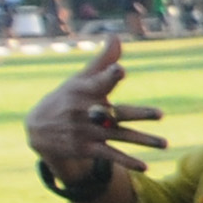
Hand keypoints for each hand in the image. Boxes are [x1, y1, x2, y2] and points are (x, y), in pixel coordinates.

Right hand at [26, 43, 165, 181]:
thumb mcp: (80, 78)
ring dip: (143, 140)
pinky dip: (126, 161)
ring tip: (165, 144)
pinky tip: (145, 166)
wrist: (37, 128)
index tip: (120, 70)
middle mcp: (88, 112)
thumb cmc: (66, 97)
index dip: (110, 76)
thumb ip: (103, 61)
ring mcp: (87, 131)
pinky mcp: (87, 148)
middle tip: (160, 114)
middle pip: (117, 112)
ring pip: (120, 135)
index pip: (100, 81)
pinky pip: (110, 155)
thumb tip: (116, 36)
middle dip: (138, 113)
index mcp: (86, 91)